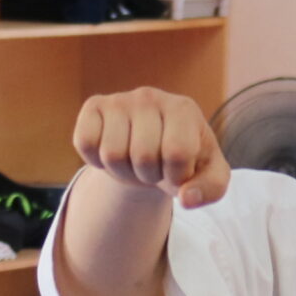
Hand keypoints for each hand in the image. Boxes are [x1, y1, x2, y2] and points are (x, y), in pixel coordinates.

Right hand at [73, 88, 231, 208]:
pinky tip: (110, 152)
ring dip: (122, 172)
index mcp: (184, 109)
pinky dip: (95, 160)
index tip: (178, 172)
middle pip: (142, 156)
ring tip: (133, 163)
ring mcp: (120, 100)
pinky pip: (85, 142)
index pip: (176, 152)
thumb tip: (186, 198)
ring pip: (112, 154)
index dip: (176, 176)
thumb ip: (211, 189)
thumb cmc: (184, 163)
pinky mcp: (94, 106)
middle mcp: (151, 97)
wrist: (152, 151)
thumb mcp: (209, 177)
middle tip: (153, 169)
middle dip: (148, 176)